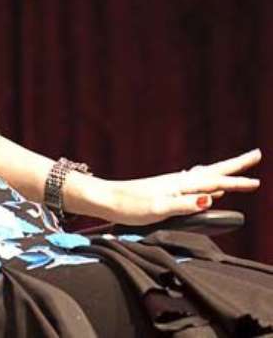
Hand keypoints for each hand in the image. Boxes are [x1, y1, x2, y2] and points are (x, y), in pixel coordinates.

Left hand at [102, 149, 261, 224]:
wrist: (105, 199)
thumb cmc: (129, 206)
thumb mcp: (158, 209)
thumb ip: (184, 204)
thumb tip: (210, 198)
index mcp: (180, 185)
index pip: (214, 183)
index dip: (236, 183)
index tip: (256, 182)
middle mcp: (178, 181)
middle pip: (213, 171)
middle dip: (235, 164)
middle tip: (256, 154)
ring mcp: (171, 184)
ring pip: (204, 175)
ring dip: (223, 171)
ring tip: (238, 167)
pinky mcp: (164, 189)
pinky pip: (193, 182)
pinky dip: (206, 180)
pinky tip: (204, 183)